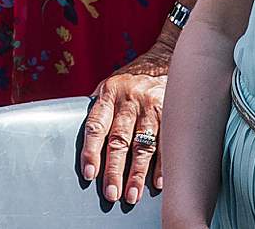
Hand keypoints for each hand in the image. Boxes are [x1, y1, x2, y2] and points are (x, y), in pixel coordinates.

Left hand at [80, 38, 174, 206]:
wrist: (166, 59)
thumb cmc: (131, 80)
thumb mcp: (109, 86)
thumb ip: (99, 108)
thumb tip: (81, 134)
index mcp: (108, 94)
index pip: (96, 126)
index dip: (91, 151)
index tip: (89, 174)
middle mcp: (129, 101)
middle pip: (119, 140)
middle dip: (114, 170)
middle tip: (111, 193)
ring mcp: (152, 107)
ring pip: (143, 146)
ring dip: (137, 174)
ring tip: (132, 196)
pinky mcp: (173, 114)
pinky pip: (167, 143)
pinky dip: (163, 165)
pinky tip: (159, 184)